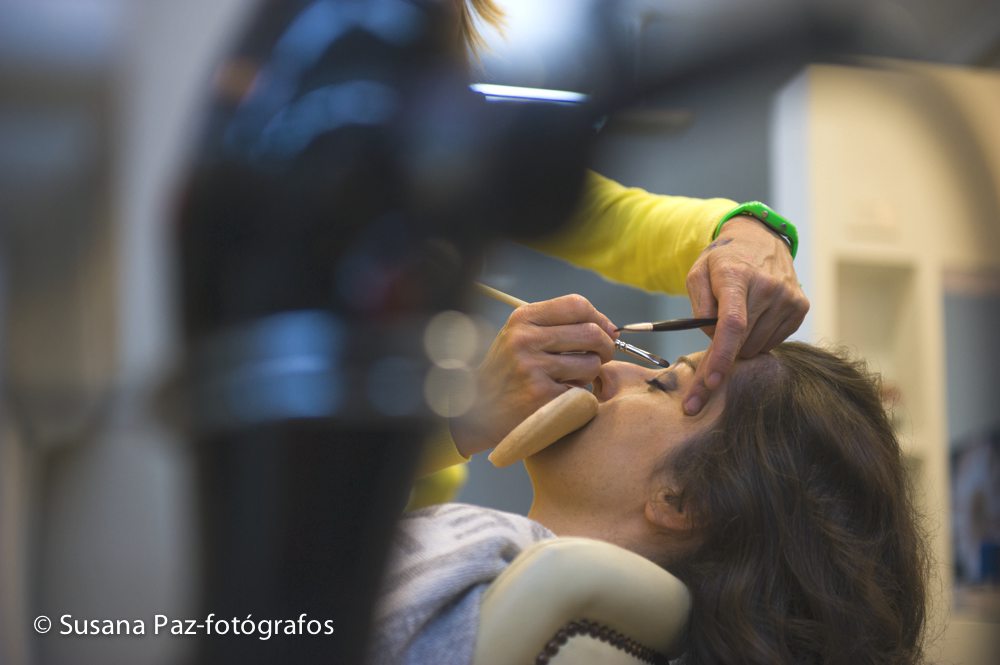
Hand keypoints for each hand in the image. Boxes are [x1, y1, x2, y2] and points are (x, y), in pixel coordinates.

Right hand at [450, 294, 616, 456]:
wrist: (478, 410)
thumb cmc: (508, 371)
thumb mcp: (520, 335)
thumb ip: (558, 325)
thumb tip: (609, 328)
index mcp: (522, 319)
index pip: (577, 305)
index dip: (600, 318)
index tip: (606, 332)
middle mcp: (525, 340)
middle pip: (591, 333)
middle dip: (606, 347)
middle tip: (602, 357)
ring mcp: (533, 369)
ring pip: (591, 364)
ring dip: (591, 374)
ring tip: (572, 378)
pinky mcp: (542, 397)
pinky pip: (582, 390)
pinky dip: (579, 394)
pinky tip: (559, 396)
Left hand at [682, 216, 808, 414]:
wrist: (759, 240)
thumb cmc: (723, 261)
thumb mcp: (698, 275)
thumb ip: (698, 308)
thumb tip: (712, 340)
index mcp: (736, 277)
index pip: (732, 325)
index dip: (721, 357)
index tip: (712, 383)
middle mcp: (768, 287)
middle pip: (742, 342)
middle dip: (723, 352)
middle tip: (714, 344)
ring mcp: (788, 298)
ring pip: (757, 347)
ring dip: (742, 343)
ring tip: (739, 316)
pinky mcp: (801, 308)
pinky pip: (773, 342)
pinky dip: (758, 338)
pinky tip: (756, 316)